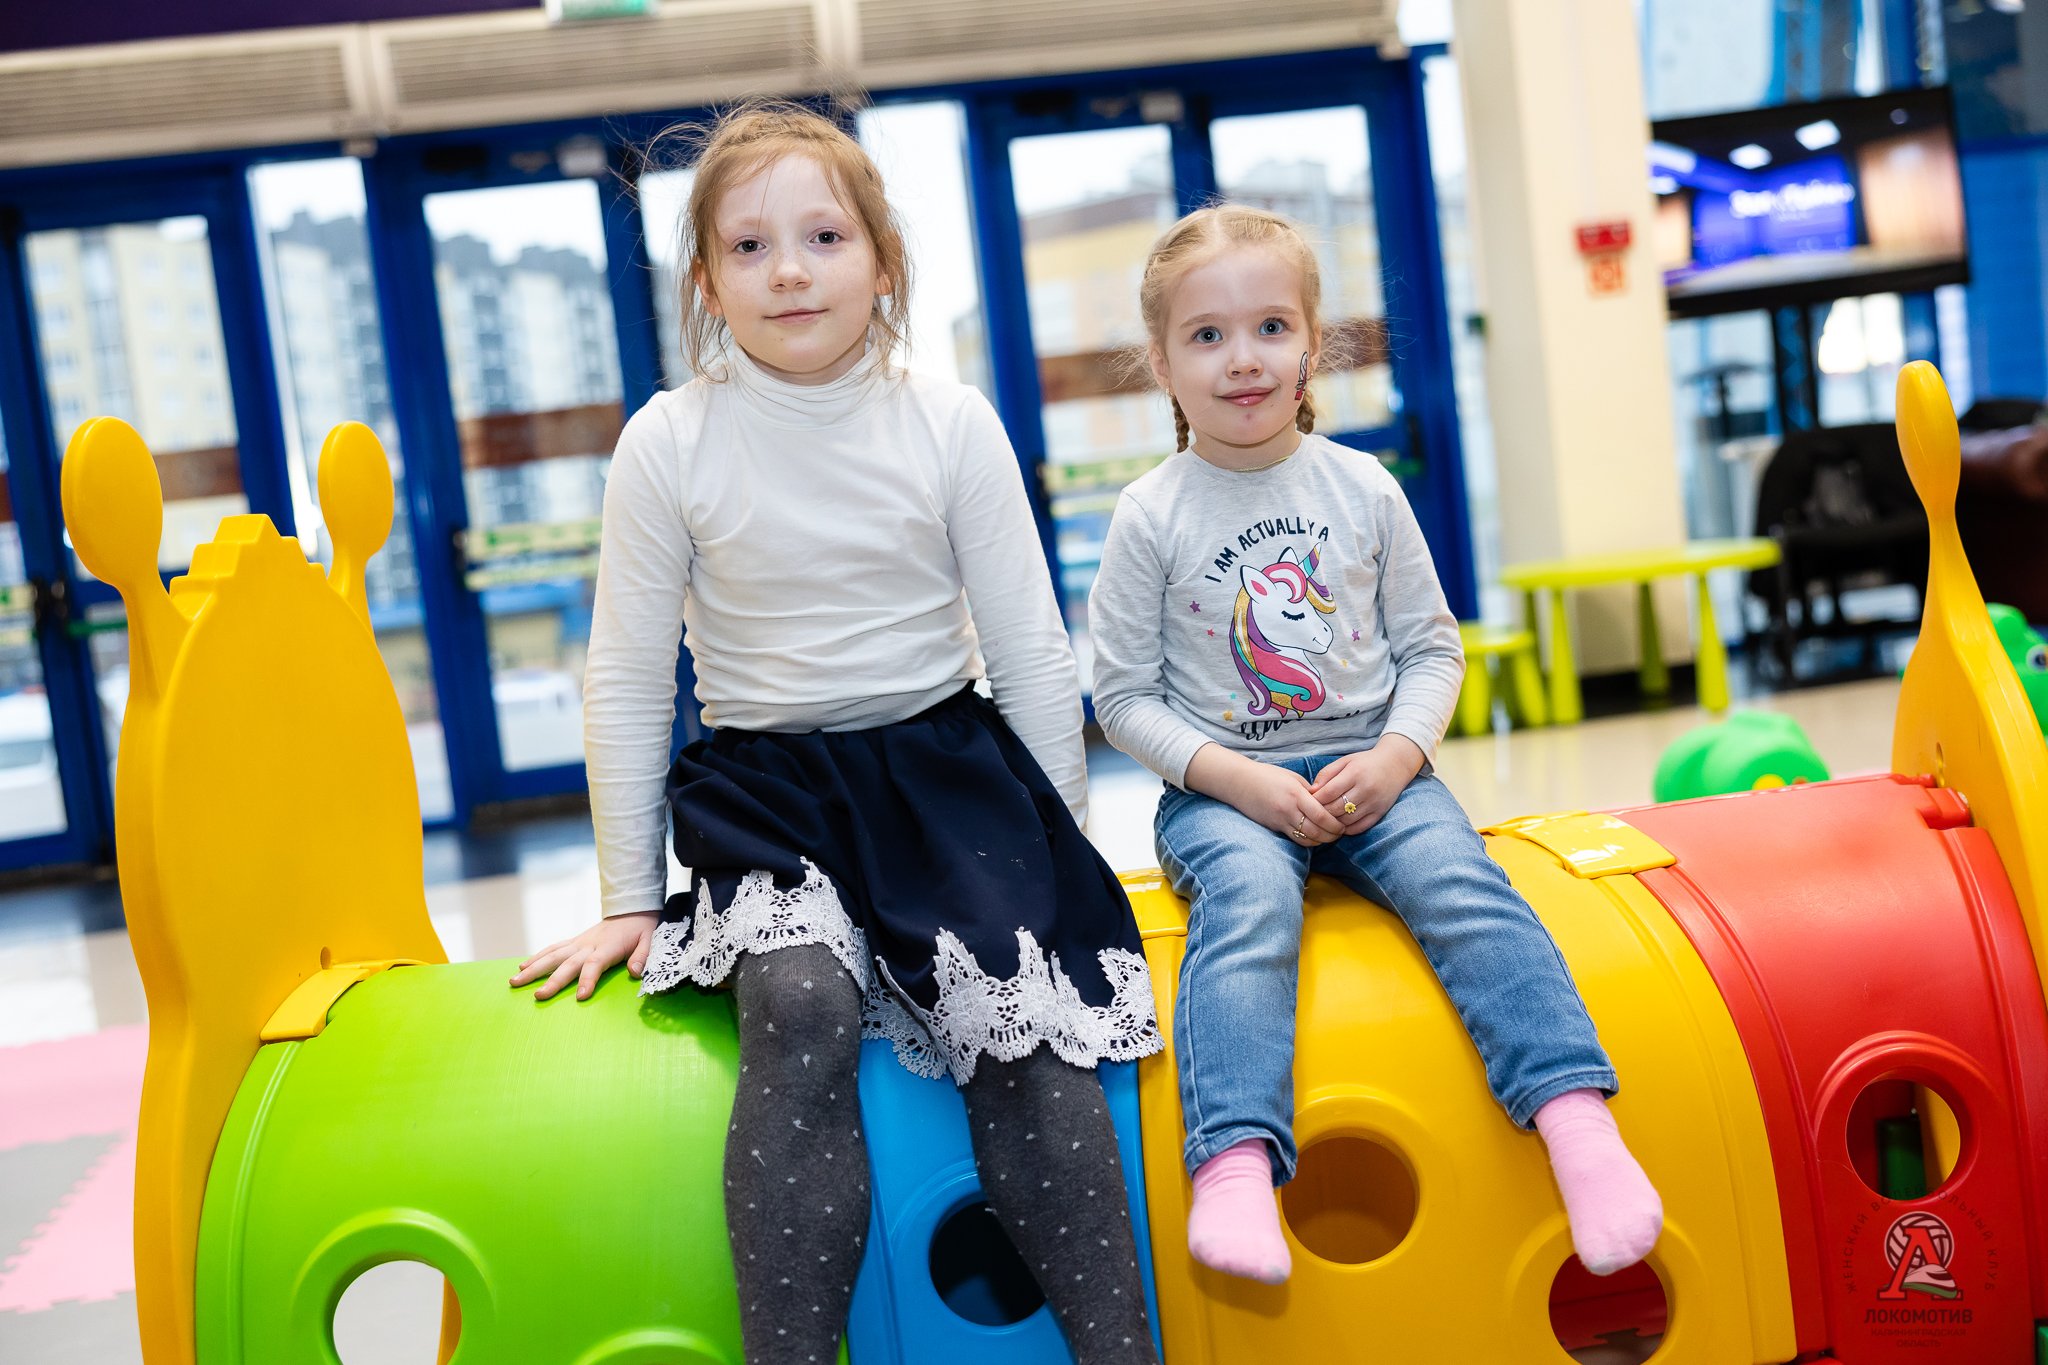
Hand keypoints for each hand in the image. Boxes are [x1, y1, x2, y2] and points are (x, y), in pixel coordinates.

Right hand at [510, 911, 659, 1001]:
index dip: (588, 979)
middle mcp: (589, 945)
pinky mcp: (573, 942)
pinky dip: (537, 957)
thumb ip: (642, 956)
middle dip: (552, 980)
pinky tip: (522, 967)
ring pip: (553, 955)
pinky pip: (553, 949)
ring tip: (515, 981)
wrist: (630, 908)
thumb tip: (636, 972)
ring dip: (534, 968)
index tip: (581, 996)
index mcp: (608, 947)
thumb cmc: (640, 929)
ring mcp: (579, 943)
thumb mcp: (649, 940)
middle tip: (537, 996)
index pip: (595, 964)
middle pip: (568, 963)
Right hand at [1187, 744, 1344, 844]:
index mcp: (1296, 794)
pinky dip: (1307, 840)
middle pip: (1316, 831)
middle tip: (1340, 834)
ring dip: (1320, 841)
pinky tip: (1314, 837)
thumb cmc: (1266, 775)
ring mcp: (1280, 820)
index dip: (1335, 824)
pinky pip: (1294, 838)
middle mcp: (1289, 810)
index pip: (1321, 815)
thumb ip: (1309, 790)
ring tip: (1329, 837)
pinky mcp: (1274, 827)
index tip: (1343, 825)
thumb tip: (1324, 801)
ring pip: (1306, 839)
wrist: (1239, 782)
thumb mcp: (1291, 777)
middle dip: (1331, 836)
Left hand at [1310, 736, 1424, 835]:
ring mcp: (1374, 802)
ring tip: (1325, 819)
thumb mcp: (1345, 761)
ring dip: (1333, 822)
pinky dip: (1347, 829)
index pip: (1329, 792)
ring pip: (1346, 820)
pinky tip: (1340, 824)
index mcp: (1355, 773)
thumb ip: (1326, 774)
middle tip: (1313, 813)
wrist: (1396, 764)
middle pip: (1336, 808)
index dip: (1315, 799)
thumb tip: (1311, 791)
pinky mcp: (1380, 813)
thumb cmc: (1365, 762)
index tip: (1307, 801)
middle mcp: (1366, 789)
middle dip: (1322, 812)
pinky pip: (1360, 827)